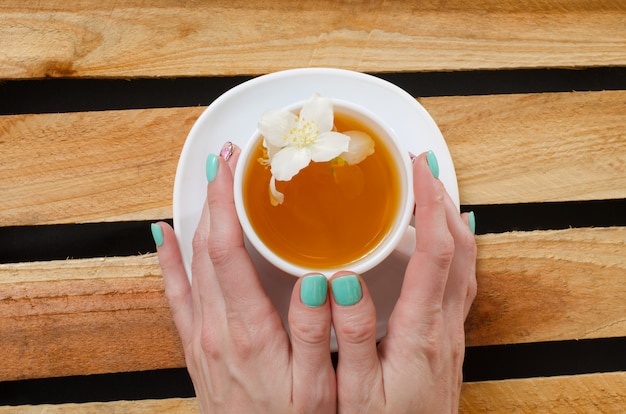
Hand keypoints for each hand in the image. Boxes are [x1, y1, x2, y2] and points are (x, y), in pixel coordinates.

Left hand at [152, 144, 336, 412]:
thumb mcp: (315, 389)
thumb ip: (312, 333)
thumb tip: (314, 281)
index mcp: (246, 330)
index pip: (226, 250)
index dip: (225, 202)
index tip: (228, 167)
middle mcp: (214, 327)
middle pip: (205, 246)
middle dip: (214, 196)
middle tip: (227, 160)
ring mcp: (200, 335)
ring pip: (190, 261)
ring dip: (198, 216)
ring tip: (209, 183)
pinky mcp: (195, 344)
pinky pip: (174, 292)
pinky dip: (168, 258)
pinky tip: (165, 236)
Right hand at [329, 151, 476, 412]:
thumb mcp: (359, 389)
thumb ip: (353, 335)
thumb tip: (344, 281)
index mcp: (421, 329)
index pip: (436, 250)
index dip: (429, 204)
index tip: (415, 169)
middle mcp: (443, 322)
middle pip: (459, 245)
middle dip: (442, 198)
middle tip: (420, 167)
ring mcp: (451, 327)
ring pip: (466, 259)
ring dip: (451, 218)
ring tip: (428, 190)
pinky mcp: (448, 333)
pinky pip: (462, 276)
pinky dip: (456, 244)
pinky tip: (443, 238)